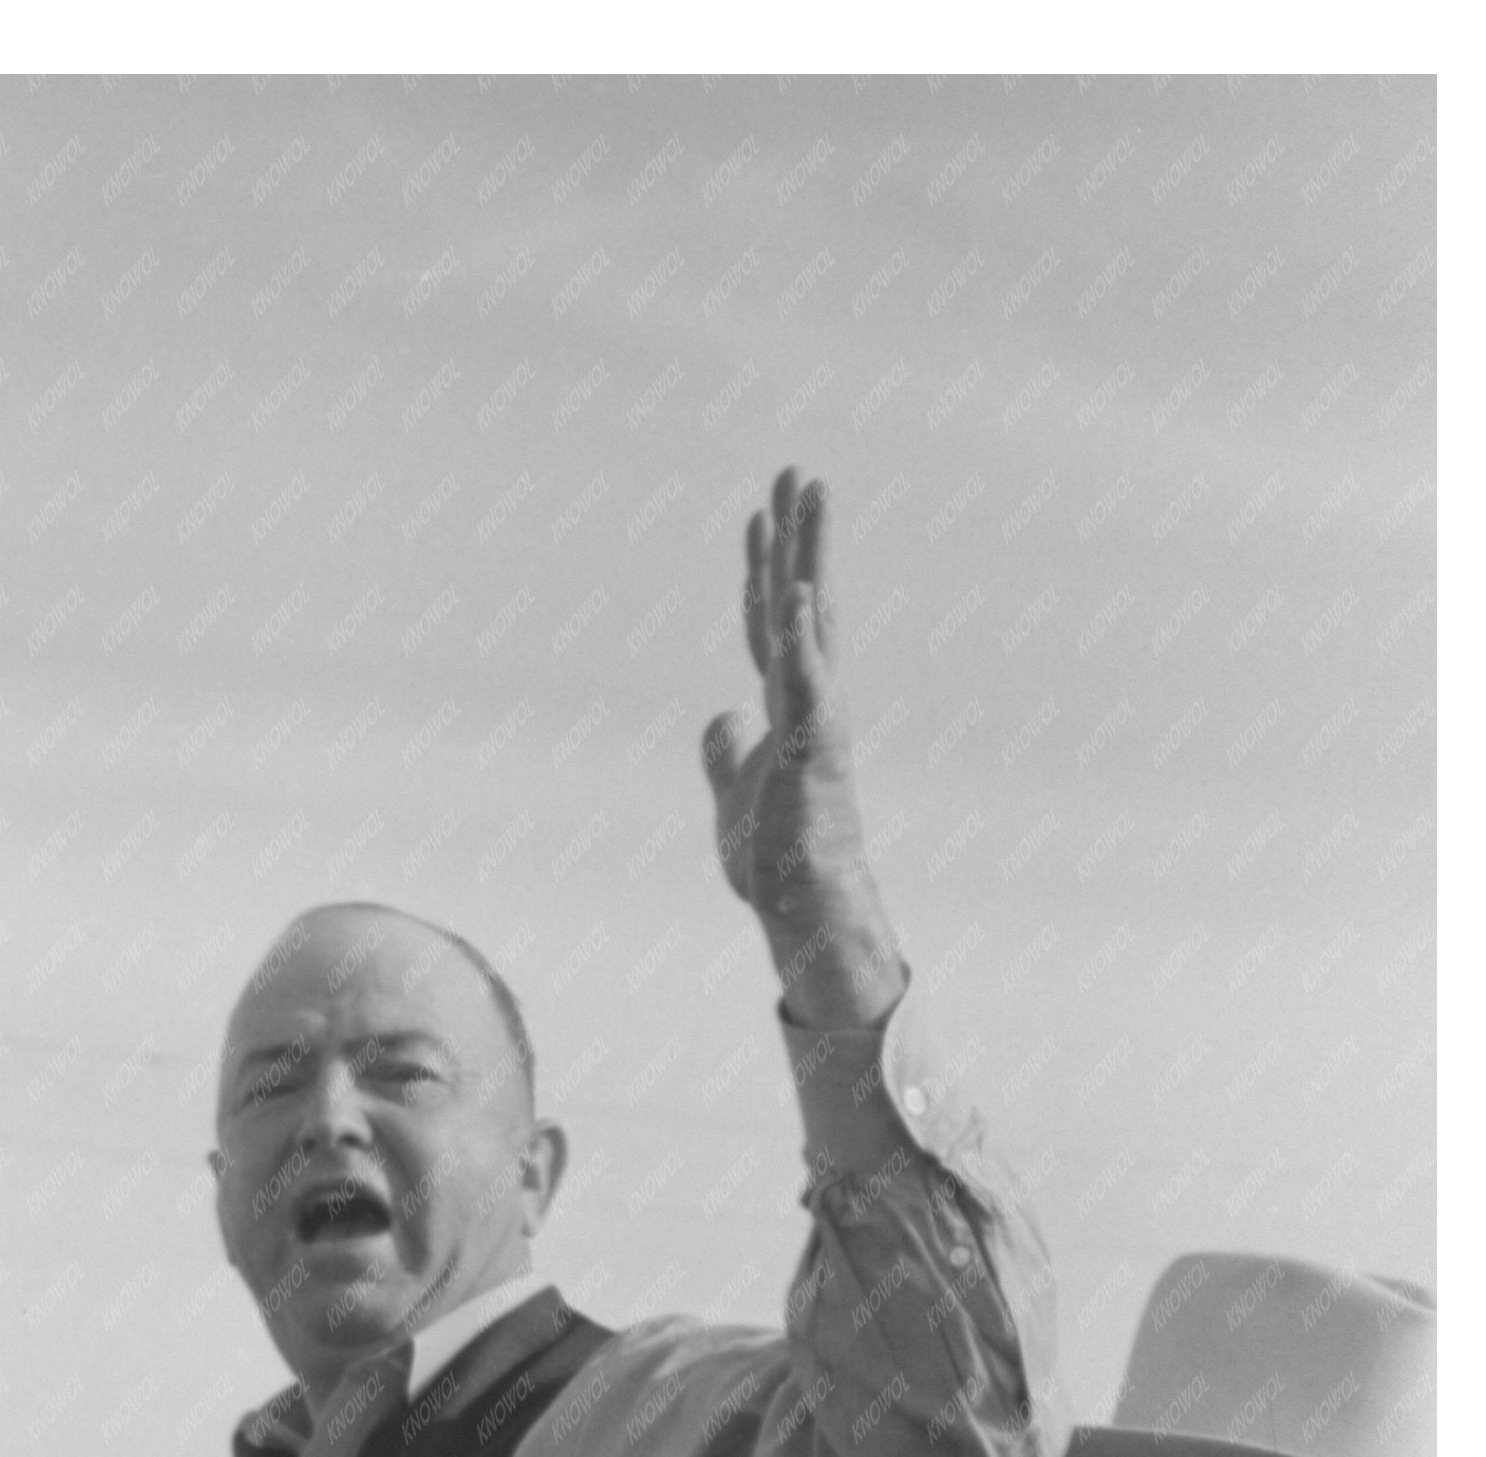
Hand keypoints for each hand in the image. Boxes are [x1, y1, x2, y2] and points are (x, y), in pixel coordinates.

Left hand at [701, 466, 904, 1022]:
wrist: (801, 904)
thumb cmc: (777, 857)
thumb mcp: (734, 789)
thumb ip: (726, 748)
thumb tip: (721, 718)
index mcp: (789, 706)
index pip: (770, 622)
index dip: (763, 568)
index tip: (758, 515)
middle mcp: (810, 700)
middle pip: (801, 601)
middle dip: (797, 537)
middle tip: (796, 472)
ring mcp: (817, 719)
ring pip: (811, 623)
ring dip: (808, 558)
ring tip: (809, 498)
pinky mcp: (816, 750)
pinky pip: (807, 684)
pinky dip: (798, 639)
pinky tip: (794, 593)